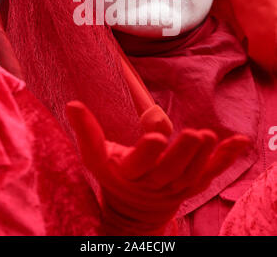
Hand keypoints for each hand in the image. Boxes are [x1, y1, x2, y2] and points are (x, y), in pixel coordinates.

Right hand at [66, 101, 249, 234]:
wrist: (135, 209)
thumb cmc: (115, 174)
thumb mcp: (97, 157)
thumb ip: (87, 131)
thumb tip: (72, 103)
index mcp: (129, 173)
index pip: (139, 163)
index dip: (148, 151)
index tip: (157, 136)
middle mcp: (154, 183)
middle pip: (170, 170)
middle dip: (183, 153)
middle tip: (196, 135)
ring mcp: (177, 185)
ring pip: (192, 173)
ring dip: (205, 156)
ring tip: (212, 137)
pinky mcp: (193, 183)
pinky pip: (212, 172)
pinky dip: (227, 158)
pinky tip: (240, 141)